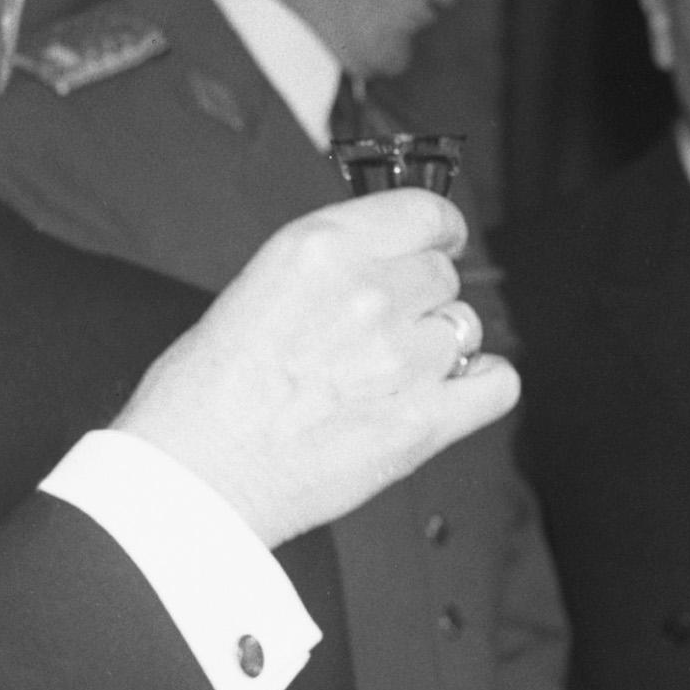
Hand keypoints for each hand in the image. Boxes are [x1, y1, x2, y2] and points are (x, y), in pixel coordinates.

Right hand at [113, 193, 515, 543]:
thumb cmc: (200, 398)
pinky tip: (454, 393)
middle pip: (442, 275)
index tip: (439, 243)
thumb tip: (376, 269)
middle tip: (385, 330)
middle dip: (421, 297)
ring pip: (464, 328)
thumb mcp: (251, 289)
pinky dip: (482, 386)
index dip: (438, 231)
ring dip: (438, 347)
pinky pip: (496, 386)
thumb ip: (325, 271)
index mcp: (321, 249)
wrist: (193, 477)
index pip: (423, 212)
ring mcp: (401, 358)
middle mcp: (368, 293)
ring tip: (390, 375)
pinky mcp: (421, 421)